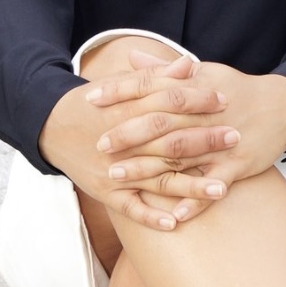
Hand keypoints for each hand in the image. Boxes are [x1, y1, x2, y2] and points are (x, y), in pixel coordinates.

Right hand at [38, 53, 237, 230]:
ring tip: (222, 188)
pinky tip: (175, 223)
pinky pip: (130, 208)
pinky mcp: (105, 192)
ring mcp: (115, 169)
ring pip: (157, 180)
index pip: (168, 102)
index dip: (197, 100)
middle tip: (235, 138)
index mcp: (127, 109)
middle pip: (169, 140)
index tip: (224, 100)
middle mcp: (123, 141)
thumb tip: (190, 64)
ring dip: (190, 186)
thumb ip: (157, 77)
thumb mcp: (121, 85)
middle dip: (204, 140)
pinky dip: (151, 217)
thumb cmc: (92, 103)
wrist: (50, 126)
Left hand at [86, 58, 285, 207]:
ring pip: (178, 155)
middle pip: (159, 122)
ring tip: (117, 176)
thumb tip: (132, 57)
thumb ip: (164, 70)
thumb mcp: (203, 71)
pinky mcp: (237, 165)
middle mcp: (203, 113)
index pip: (150, 85)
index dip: (120, 90)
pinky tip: (171, 215)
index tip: (91, 97)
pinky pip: (212, 186)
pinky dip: (193, 200)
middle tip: (99, 143)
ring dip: (146, 167)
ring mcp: (220, 141)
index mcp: (193, 87)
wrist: (283, 107)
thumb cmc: (236, 88)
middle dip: (127, 133)